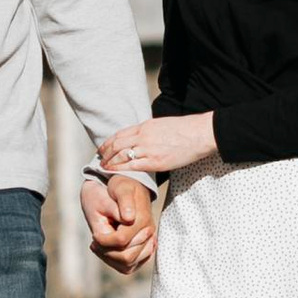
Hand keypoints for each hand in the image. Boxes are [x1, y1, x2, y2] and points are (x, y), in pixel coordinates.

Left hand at [80, 173, 157, 273]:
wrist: (125, 190)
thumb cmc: (117, 188)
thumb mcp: (118, 187)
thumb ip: (124, 201)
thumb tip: (129, 218)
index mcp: (142, 219)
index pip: (121, 241)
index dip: (103, 240)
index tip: (94, 233)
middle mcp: (148, 233)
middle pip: (126, 257)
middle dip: (105, 250)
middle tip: (95, 238)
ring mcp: (147, 243)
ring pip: (128, 265)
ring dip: (109, 257)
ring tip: (99, 244)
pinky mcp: (143, 250)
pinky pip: (129, 267)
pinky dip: (114, 262)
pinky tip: (105, 249)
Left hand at [98, 112, 218, 182]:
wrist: (198, 134)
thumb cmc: (184, 130)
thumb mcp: (162, 125)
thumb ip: (149, 132)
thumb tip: (142, 138)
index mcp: (145, 126)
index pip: (120, 134)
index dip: (109, 141)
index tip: (103, 147)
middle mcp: (143, 136)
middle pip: (117, 144)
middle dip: (105, 152)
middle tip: (99, 158)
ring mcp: (148, 149)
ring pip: (121, 155)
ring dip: (109, 161)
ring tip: (103, 167)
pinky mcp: (155, 161)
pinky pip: (133, 166)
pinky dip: (120, 169)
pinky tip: (113, 172)